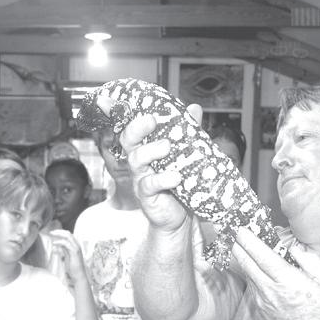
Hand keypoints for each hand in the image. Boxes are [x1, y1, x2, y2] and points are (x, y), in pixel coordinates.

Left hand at [48, 229, 86, 285]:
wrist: (78, 275)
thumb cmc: (73, 268)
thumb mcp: (66, 257)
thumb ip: (62, 251)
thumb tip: (55, 247)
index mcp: (75, 246)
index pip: (68, 235)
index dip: (60, 233)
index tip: (52, 233)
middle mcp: (77, 245)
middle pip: (68, 234)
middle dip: (59, 231)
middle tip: (50, 232)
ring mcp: (76, 248)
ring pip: (68, 236)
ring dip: (58, 234)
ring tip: (51, 235)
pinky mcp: (75, 252)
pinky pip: (66, 244)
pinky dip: (60, 242)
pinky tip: (54, 244)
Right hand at [119, 104, 202, 232]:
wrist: (181, 216)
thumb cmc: (180, 183)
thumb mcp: (185, 154)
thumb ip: (188, 132)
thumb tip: (194, 108)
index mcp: (147, 147)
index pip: (134, 127)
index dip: (125, 115)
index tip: (126, 103)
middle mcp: (140, 161)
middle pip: (129, 140)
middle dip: (137, 128)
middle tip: (151, 120)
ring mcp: (141, 178)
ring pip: (136, 160)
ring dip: (151, 151)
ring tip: (167, 147)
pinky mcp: (147, 196)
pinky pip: (149, 185)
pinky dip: (162, 179)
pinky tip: (175, 177)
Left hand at [232, 228, 319, 319]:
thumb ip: (311, 260)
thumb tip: (294, 248)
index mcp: (289, 282)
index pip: (263, 257)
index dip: (249, 242)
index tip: (241, 230)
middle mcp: (271, 292)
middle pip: (248, 265)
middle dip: (239, 247)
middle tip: (234, 234)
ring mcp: (263, 303)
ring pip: (248, 276)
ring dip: (243, 260)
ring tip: (241, 247)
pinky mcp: (260, 311)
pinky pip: (252, 288)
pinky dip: (250, 275)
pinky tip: (253, 268)